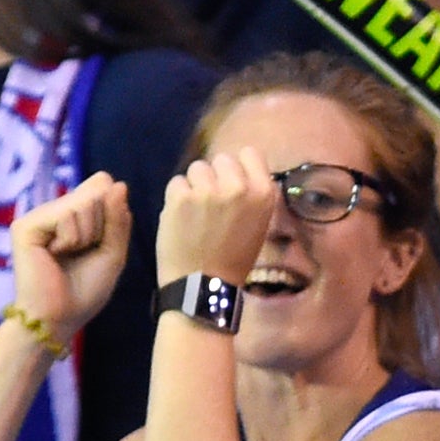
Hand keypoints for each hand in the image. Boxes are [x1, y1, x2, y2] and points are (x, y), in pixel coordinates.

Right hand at [8, 172, 136, 343]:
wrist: (59, 318)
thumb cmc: (85, 291)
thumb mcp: (113, 252)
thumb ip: (118, 218)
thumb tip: (117, 183)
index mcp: (73, 214)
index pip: (103, 185)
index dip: (111, 211)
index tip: (99, 242)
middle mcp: (54, 210)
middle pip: (97, 192)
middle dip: (101, 227)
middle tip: (81, 253)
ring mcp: (38, 216)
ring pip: (84, 203)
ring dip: (86, 235)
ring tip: (67, 256)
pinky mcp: (26, 225)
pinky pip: (65, 215)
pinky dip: (71, 239)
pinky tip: (54, 255)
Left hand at [154, 148, 279, 292]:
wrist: (204, 287)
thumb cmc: (233, 259)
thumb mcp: (257, 225)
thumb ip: (250, 194)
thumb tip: (235, 171)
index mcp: (263, 194)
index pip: (250, 153)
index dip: (239, 166)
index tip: (231, 184)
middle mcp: (238, 188)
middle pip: (221, 159)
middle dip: (214, 176)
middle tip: (211, 204)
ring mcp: (208, 191)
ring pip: (196, 168)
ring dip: (193, 185)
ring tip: (195, 213)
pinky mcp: (181, 197)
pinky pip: (176, 183)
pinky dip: (176, 198)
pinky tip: (181, 219)